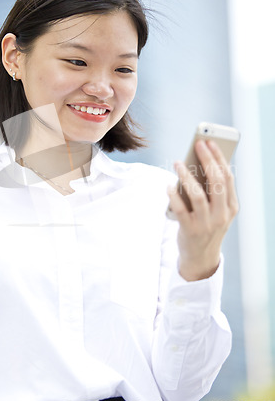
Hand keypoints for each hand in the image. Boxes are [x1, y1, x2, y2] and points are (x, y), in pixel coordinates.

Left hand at [167, 139, 238, 280]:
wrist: (201, 258)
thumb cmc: (207, 227)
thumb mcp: (217, 211)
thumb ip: (212, 192)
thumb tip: (197, 163)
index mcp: (231, 207)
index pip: (227, 178)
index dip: (219, 158)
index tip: (209, 142)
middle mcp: (221, 215)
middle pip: (216, 182)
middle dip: (207, 160)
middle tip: (197, 145)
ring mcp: (206, 224)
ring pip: (198, 195)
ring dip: (187, 176)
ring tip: (177, 162)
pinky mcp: (190, 231)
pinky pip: (181, 210)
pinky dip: (174, 196)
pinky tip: (168, 185)